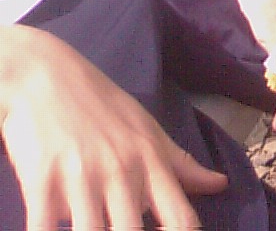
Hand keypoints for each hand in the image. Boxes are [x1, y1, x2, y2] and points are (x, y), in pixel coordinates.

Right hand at [0, 23, 227, 230]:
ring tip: (89, 225)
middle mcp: (121, 172)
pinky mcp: (41, 182)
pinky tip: (50, 229)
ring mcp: (82, 178)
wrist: (41, 74)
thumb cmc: (99, 105)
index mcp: (150, 162)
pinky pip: (44, 230)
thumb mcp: (146, 129)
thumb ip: (180, 164)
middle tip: (118, 229)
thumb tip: (219, 185)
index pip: (180, 220)